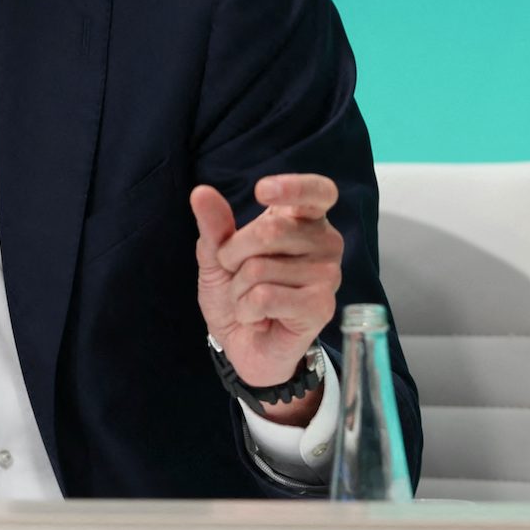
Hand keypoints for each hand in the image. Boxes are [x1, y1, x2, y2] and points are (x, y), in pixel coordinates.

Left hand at [189, 174, 342, 423]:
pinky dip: (246, 309)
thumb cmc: (237, 291)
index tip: (261, 191)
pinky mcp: (321, 307)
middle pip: (269, 231)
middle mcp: (325, 243)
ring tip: (250, 300)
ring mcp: (328, 275)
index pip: (318, 192)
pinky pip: (264, 297)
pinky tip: (258, 317)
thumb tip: (201, 192)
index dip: (294, 187)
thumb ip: (213, 225)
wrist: (243, 343)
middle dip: (233, 254)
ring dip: (239, 288)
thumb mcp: (217, 256)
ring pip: (260, 268)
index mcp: (304, 219)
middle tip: (238, 274)